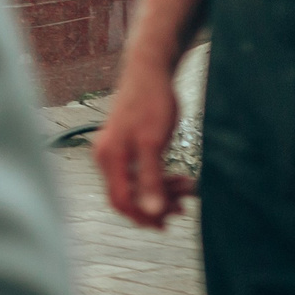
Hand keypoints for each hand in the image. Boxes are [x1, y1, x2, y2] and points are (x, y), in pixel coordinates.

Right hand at [93, 51, 193, 228]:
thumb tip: (152, 211)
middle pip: (128, 195)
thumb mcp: (154, 143)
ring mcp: (115, 150)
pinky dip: (158, 178)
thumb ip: (151, 178)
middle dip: (156, 203)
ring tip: (188, 189)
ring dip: (161, 191)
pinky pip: (139, 171)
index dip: (143, 216)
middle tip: (185, 206)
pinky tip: (177, 177)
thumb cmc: (151, 103)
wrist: (149, 71)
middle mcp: (107, 156)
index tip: (167, 223)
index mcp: (110, 158)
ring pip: (135, 184)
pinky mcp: (125, 145)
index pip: (120, 200)